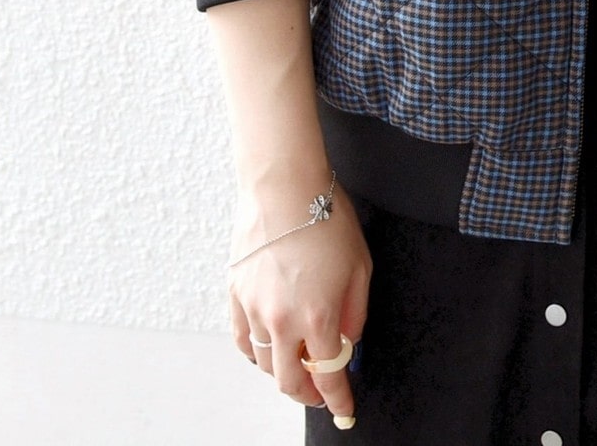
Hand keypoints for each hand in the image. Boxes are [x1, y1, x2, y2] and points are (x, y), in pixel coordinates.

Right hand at [228, 180, 371, 425]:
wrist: (285, 186)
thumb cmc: (326, 218)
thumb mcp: (360, 266)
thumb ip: (355, 313)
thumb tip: (348, 343)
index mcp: (319, 316)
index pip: (328, 376)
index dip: (338, 400)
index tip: (344, 411)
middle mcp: (283, 321)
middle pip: (290, 382)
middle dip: (308, 394)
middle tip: (320, 392)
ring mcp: (255, 310)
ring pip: (265, 363)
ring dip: (283, 370)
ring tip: (298, 362)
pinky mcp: (235, 295)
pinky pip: (244, 340)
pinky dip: (257, 352)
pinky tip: (269, 348)